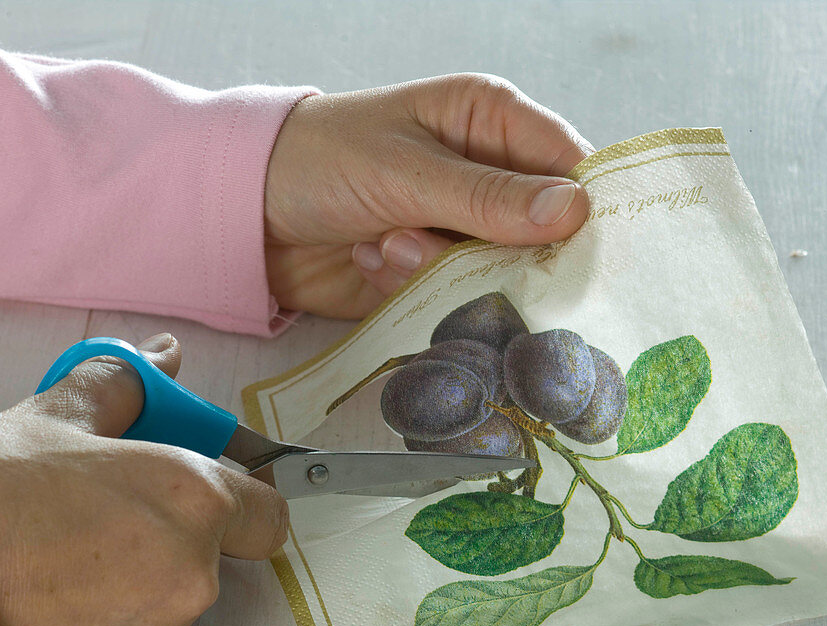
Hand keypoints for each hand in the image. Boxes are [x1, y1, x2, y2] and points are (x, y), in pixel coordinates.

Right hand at [0, 334, 287, 625]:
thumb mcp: (57, 417)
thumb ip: (126, 386)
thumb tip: (164, 356)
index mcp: (193, 499)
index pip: (267, 517)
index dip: (241, 509)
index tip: (205, 508)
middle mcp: (191, 577)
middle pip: (208, 567)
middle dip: (168, 550)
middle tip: (99, 532)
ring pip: (165, 618)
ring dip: (132, 600)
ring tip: (60, 577)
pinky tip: (45, 620)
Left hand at [264, 73, 592, 317]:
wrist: (246, 214)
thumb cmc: (320, 159)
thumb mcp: (404, 169)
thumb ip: (486, 197)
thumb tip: (572, 211)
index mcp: (490, 122)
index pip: (569, 165)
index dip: (580, 210)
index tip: (575, 252)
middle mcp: (484, 178)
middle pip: (541, 234)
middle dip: (494, 252)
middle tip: (426, 240)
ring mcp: (458, 232)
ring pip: (496, 275)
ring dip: (437, 270)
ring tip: (383, 242)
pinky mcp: (431, 276)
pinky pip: (452, 300)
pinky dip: (410, 289)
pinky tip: (370, 257)